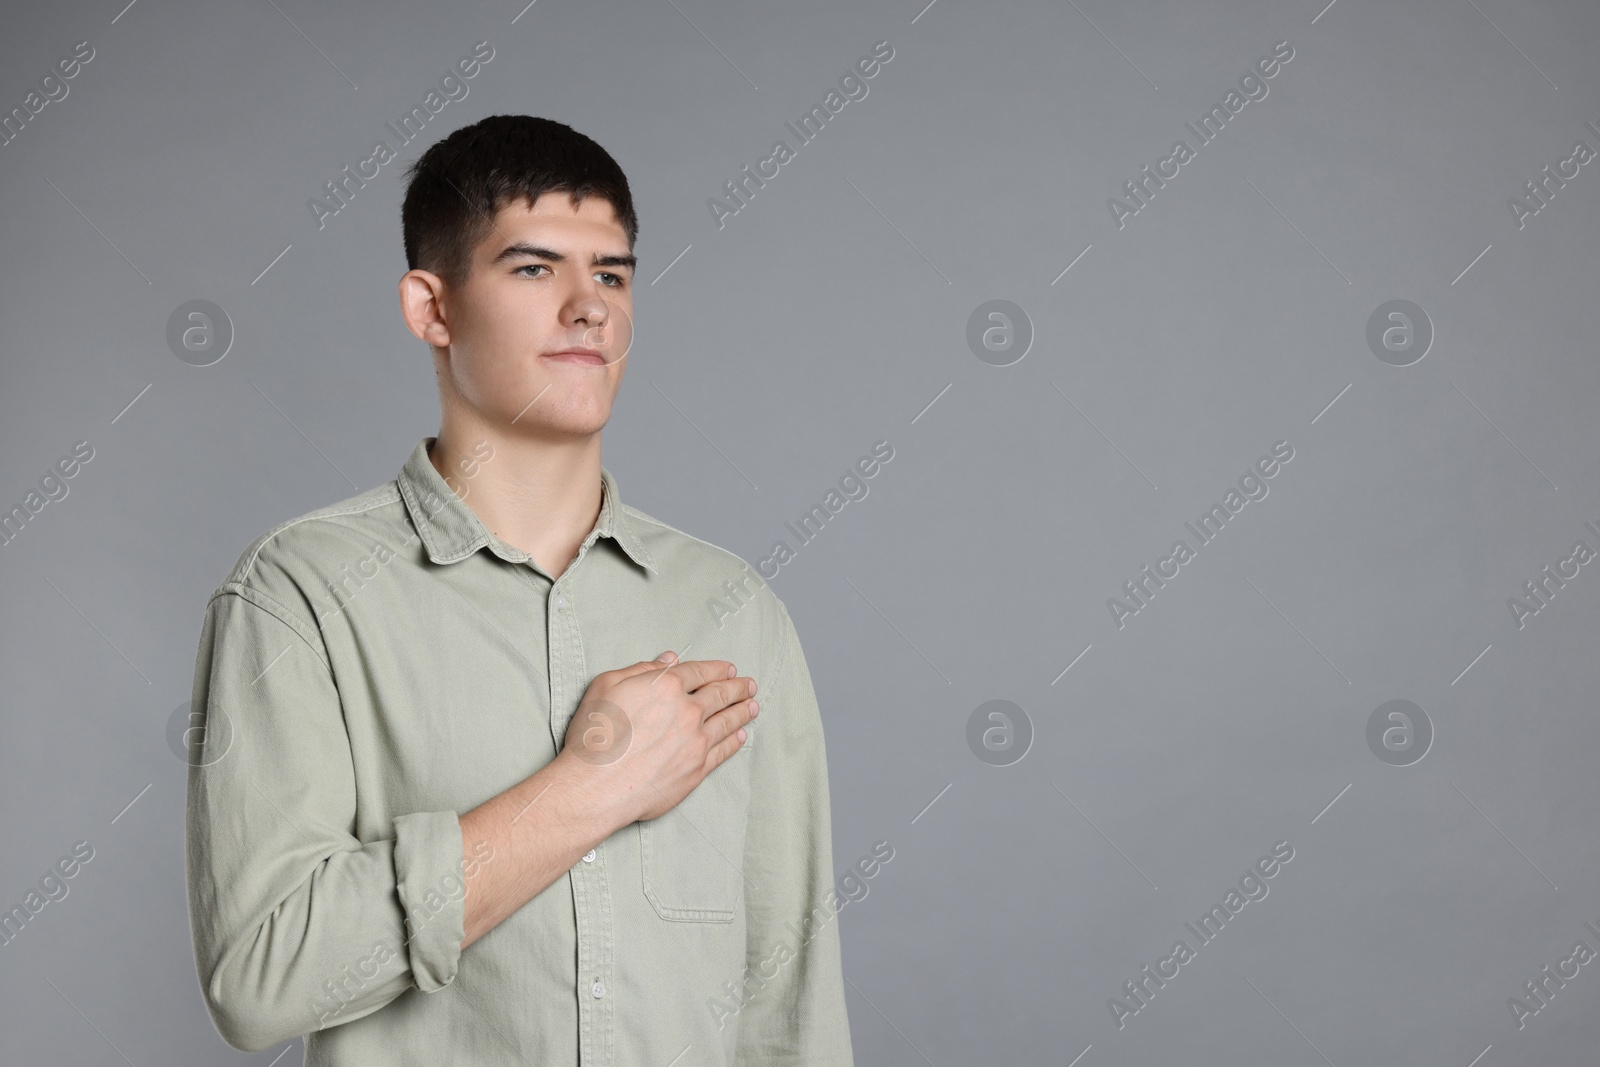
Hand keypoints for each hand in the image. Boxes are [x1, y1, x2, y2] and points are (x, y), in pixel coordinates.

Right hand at [558, 651, 758, 825]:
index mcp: (667, 685)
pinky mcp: (697, 769)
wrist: (596, 785)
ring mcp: (696, 741)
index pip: (700, 672)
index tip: (729, 669)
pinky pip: (724, 751)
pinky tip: (741, 736)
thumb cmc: (595, 736)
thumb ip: (640, 669)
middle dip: (738, 687)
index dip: (717, 669)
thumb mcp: (606, 686)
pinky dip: (735, 741)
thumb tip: (668, 660)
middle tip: (749, 685)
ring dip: (743, 711)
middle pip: (721, 695)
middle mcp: (688, 711)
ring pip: (728, 722)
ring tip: (753, 706)